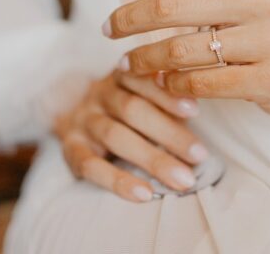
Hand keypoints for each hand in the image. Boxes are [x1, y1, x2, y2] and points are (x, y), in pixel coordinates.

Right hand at [53, 71, 207, 201]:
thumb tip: (200, 111)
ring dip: (152, 159)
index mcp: (121, 75)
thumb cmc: (125, 107)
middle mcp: (99, 94)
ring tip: (183, 180)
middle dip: (169, 134)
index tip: (195, 111)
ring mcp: (82, 121)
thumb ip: (166, 99)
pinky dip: (118, 181)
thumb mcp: (143, 93)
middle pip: (132, 110)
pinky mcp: (70, 148)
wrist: (69, 112)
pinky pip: (91, 166)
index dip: (167, 94)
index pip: (143, 79)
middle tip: (200, 156)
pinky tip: (144, 194)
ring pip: (115, 137)